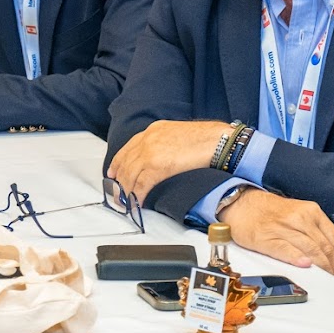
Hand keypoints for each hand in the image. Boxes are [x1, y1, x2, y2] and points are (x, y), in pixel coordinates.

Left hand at [107, 119, 234, 205]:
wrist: (220, 141)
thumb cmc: (208, 139)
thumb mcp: (179, 134)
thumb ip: (165, 142)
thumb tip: (161, 158)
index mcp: (154, 130)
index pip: (128, 148)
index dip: (118, 163)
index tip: (113, 173)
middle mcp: (148, 139)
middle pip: (125, 162)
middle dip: (119, 180)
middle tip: (117, 193)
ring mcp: (151, 152)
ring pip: (130, 175)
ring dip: (126, 191)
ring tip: (125, 202)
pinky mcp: (158, 166)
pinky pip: (141, 185)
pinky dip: (137, 195)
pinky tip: (137, 202)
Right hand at [218, 189, 333, 281]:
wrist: (241, 204)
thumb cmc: (270, 212)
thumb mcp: (298, 213)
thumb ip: (314, 231)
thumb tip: (331, 257)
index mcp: (311, 212)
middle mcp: (300, 218)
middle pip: (325, 247)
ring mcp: (283, 227)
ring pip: (311, 250)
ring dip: (322, 269)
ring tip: (326, 280)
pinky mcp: (266, 237)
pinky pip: (286, 250)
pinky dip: (297, 258)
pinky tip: (305, 266)